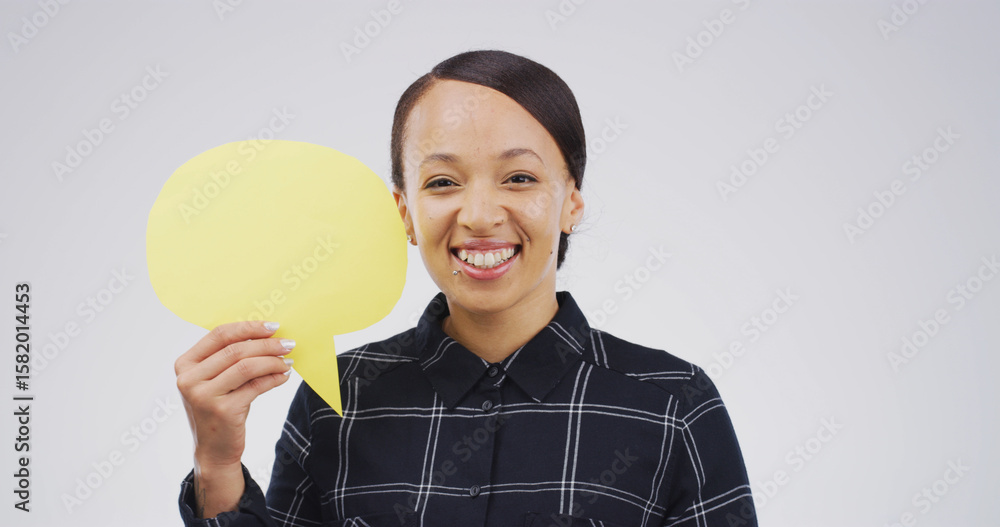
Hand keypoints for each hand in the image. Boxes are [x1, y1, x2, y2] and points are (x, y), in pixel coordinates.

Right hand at [174, 320, 293, 515]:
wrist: (214, 450)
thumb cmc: (220, 408)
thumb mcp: (217, 381)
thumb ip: (230, 358)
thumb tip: (267, 334)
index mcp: (185, 364)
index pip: (219, 335)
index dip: (248, 327)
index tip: (272, 326)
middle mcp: (189, 379)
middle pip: (235, 350)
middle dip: (266, 344)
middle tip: (288, 343)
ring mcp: (203, 395)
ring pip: (246, 366)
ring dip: (272, 361)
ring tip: (287, 361)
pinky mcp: (222, 410)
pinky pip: (256, 386)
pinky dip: (274, 378)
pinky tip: (283, 376)